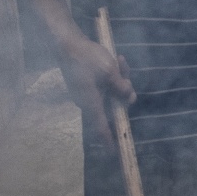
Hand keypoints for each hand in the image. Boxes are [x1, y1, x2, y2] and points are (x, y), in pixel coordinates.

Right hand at [58, 31, 134, 146]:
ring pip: (109, 91)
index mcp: (91, 102)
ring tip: (119, 59)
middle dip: (123, 88)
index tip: (113, 151)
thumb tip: (130, 99)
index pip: (101, 126)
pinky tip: (115, 58)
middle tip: (123, 68)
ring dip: (118, 77)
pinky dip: (110, 75)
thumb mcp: (110, 71)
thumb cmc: (88, 58)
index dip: (108, 138)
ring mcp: (84, 92)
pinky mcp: (83, 84)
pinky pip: (102, 84)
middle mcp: (86, 101)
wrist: (66, 44)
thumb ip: (121, 87)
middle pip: (112, 102)